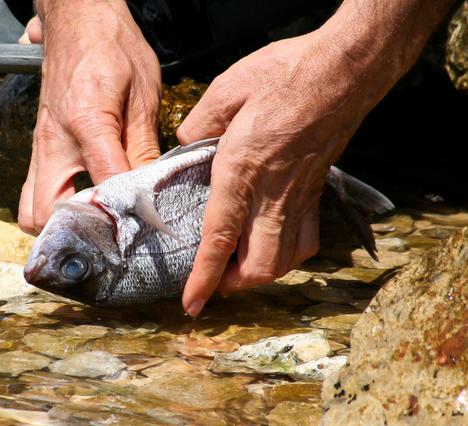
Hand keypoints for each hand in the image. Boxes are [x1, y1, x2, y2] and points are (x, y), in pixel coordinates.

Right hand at [18, 0, 161, 234]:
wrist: (76, 18)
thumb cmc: (112, 47)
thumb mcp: (142, 91)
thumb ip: (143, 144)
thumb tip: (150, 189)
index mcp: (85, 123)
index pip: (105, 186)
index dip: (128, 213)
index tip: (148, 227)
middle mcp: (53, 142)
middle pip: (43, 214)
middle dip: (74, 234)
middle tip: (110, 238)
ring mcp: (40, 147)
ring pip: (30, 209)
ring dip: (59, 225)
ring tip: (96, 227)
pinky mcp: (40, 148)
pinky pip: (36, 191)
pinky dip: (55, 207)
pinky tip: (85, 205)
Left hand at [177, 0, 456, 317]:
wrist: (343, 70)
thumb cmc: (285, 74)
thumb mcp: (224, 91)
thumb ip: (198, 124)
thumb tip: (187, 142)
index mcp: (242, 173)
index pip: (219, 240)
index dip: (203, 279)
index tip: (191, 305)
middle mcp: (273, 195)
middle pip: (259, 267)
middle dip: (232, 285)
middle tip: (212, 280)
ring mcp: (301, 197)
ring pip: (286, 260)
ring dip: (260, 273)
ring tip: (238, 266)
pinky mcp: (317, 191)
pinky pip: (308, 239)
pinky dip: (288, 254)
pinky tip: (273, 241)